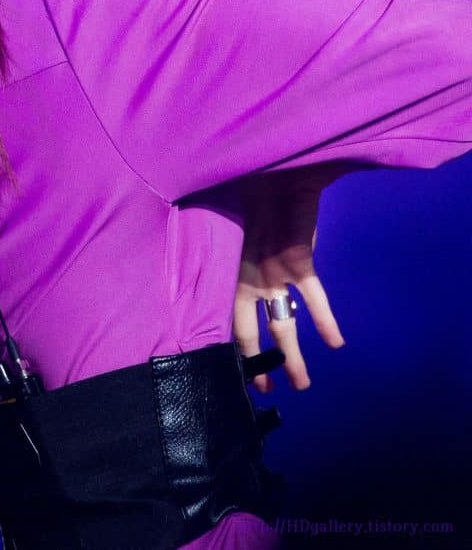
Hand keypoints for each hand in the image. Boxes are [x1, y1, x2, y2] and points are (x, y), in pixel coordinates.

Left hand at [231, 168, 345, 392]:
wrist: (275, 170)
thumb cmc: (253, 193)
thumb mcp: (241, 227)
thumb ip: (240, 247)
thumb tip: (222, 252)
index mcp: (234, 273)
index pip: (233, 320)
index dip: (239, 348)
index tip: (243, 371)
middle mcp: (251, 280)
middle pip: (255, 333)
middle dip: (262, 363)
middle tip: (268, 390)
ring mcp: (274, 274)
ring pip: (284, 326)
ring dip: (293, 357)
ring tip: (301, 385)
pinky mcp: (298, 262)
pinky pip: (315, 298)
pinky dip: (326, 320)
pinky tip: (337, 343)